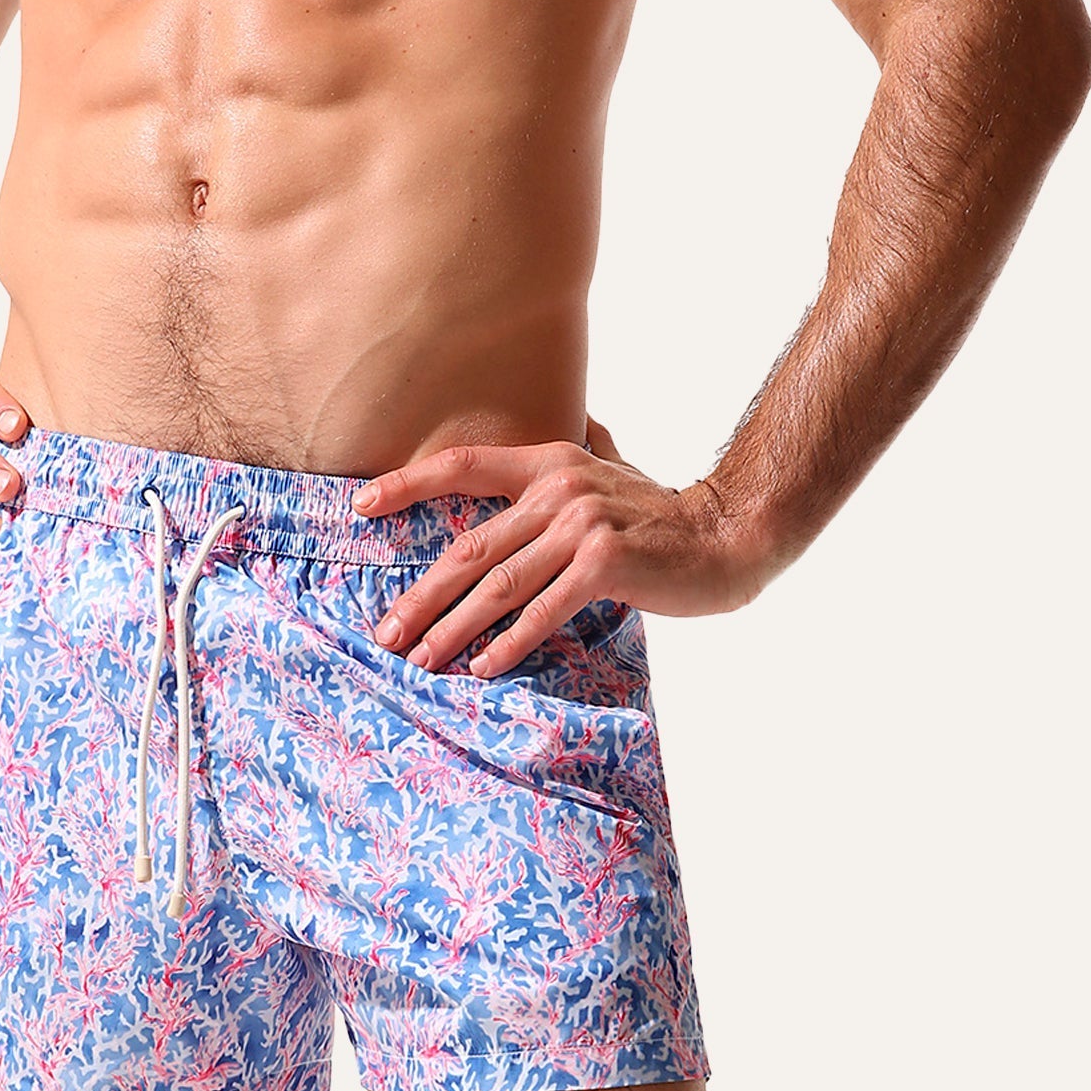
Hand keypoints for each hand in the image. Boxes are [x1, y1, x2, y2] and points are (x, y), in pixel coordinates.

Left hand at [350, 416, 766, 677]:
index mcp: (549, 462)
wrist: (729, 535)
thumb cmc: (662, 514)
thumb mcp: (612, 470)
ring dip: (453, 629)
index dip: (408, 484)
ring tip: (422, 660)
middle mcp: (558, 489)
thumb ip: (579, 454)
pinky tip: (482, 667)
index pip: (463, 464)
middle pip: (469, 547)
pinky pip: (542, 610)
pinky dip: (509, 643)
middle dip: (421, 597)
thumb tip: (576, 423)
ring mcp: (580, 526)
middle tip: (387, 633)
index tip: (361, 506)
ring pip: (498, 585)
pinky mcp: (604, 565)